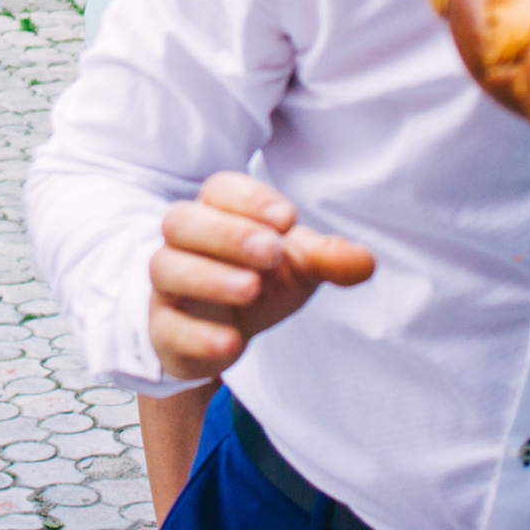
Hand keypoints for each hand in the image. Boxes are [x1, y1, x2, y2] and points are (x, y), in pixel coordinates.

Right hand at [148, 172, 375, 380]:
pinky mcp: (164, 331)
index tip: (288, 219)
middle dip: (226, 234)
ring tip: (252, 287)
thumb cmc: (261, 280)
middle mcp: (183, 244)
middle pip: (181, 221)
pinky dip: (199, 334)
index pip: (219, 189)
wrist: (223, 332)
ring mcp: (168, 287)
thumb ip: (327, 259)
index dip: (250, 199)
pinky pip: (167, 327)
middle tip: (271, 252)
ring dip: (209, 277)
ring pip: (165, 268)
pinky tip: (232, 340)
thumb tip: (365, 262)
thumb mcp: (298, 267)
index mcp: (217, 213)